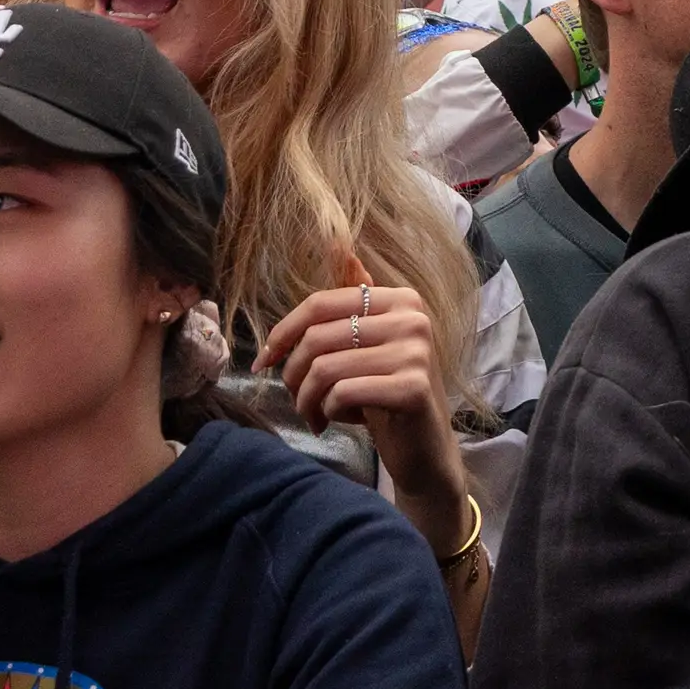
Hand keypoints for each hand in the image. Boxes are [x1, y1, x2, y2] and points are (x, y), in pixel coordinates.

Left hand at [263, 266, 463, 510]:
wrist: (425, 446)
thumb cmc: (388, 391)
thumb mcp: (372, 340)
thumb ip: (357, 294)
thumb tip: (337, 242)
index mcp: (401, 299)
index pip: (321, 303)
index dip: (283, 332)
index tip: (264, 361)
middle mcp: (413, 318)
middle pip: (317, 338)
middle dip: (294, 375)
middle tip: (298, 399)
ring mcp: (416, 352)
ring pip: (324, 369)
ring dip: (307, 400)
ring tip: (315, 415)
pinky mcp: (412, 388)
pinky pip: (341, 394)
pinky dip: (329, 413)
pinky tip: (339, 421)